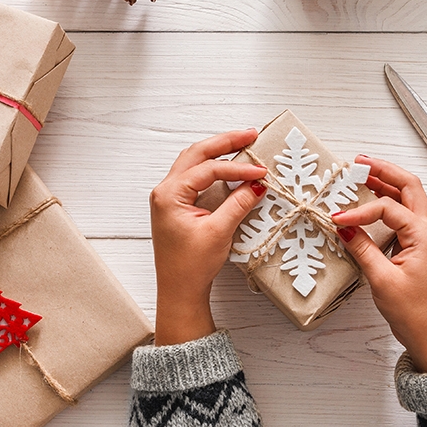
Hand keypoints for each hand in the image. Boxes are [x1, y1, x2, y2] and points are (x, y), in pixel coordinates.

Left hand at [149, 129, 267, 345]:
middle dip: (224, 143)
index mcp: (169, 195)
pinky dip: (214, 169)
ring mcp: (170, 198)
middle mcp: (166, 191)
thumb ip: (238, 204)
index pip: (208, 170)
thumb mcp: (218, 232)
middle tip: (250, 135)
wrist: (179, 291)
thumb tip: (256, 184)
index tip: (260, 173)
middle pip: (196, 154)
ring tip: (242, 144)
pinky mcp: (178, 206)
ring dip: (218, 153)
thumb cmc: (190, 266)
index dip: (237, 168)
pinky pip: (196, 177)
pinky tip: (230, 166)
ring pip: (194, 163)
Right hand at [332, 155, 426, 372]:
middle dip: (385, 171)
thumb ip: (363, 249)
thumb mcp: (382, 280)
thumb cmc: (415, 313)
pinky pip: (404, 216)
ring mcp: (425, 238)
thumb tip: (345, 228)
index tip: (338, 218)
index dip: (360, 210)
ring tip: (363, 175)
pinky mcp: (419, 247)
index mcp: (424, 235)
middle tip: (360, 162)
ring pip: (408, 199)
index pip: (389, 208)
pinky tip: (371, 204)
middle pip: (409, 187)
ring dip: (387, 184)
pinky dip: (388, 204)